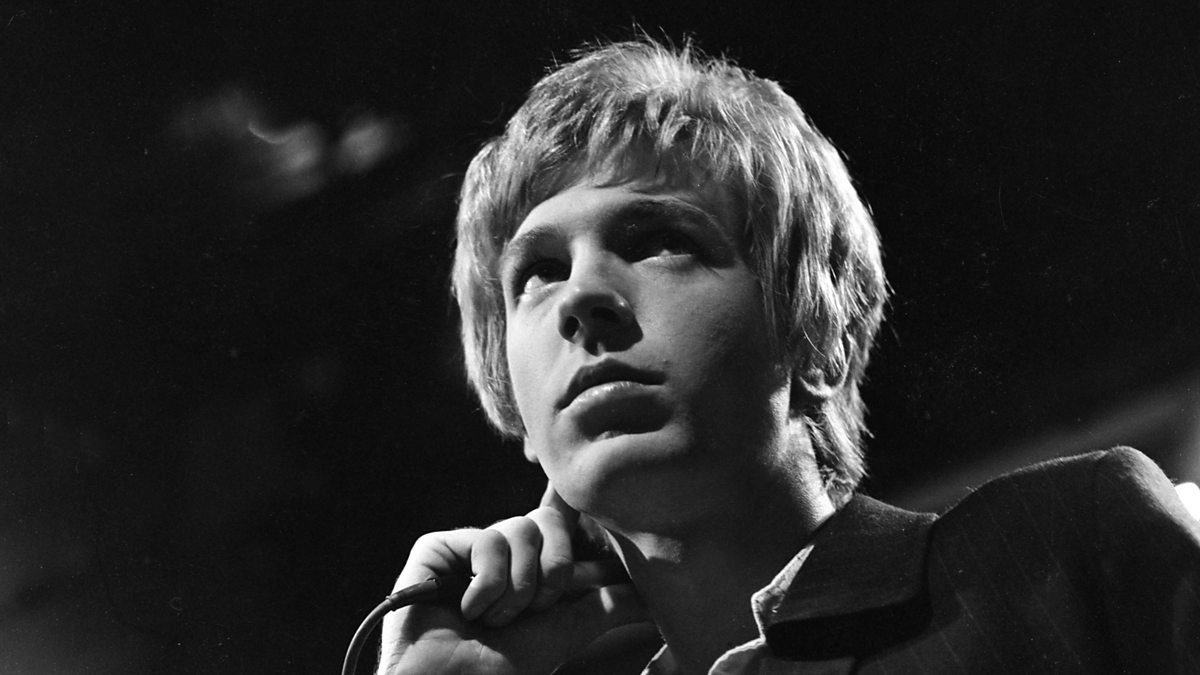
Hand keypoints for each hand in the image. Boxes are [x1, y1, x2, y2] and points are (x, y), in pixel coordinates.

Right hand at [378, 489, 648, 674]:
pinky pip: (487, 540)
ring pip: (521, 529)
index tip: (583, 487)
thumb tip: (657, 594)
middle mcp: (502, 550)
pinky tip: (469, 611)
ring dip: (518, 589)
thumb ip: (612, 603)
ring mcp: (468, 547)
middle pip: (548, 521)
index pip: (560, 520)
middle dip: (553, 574)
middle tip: (534, 610)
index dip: (572, 499)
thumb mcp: (571, 629)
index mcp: (532, 564)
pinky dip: (488, 586)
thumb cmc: (506, 666)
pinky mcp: (438, 547)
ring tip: (496, 620)